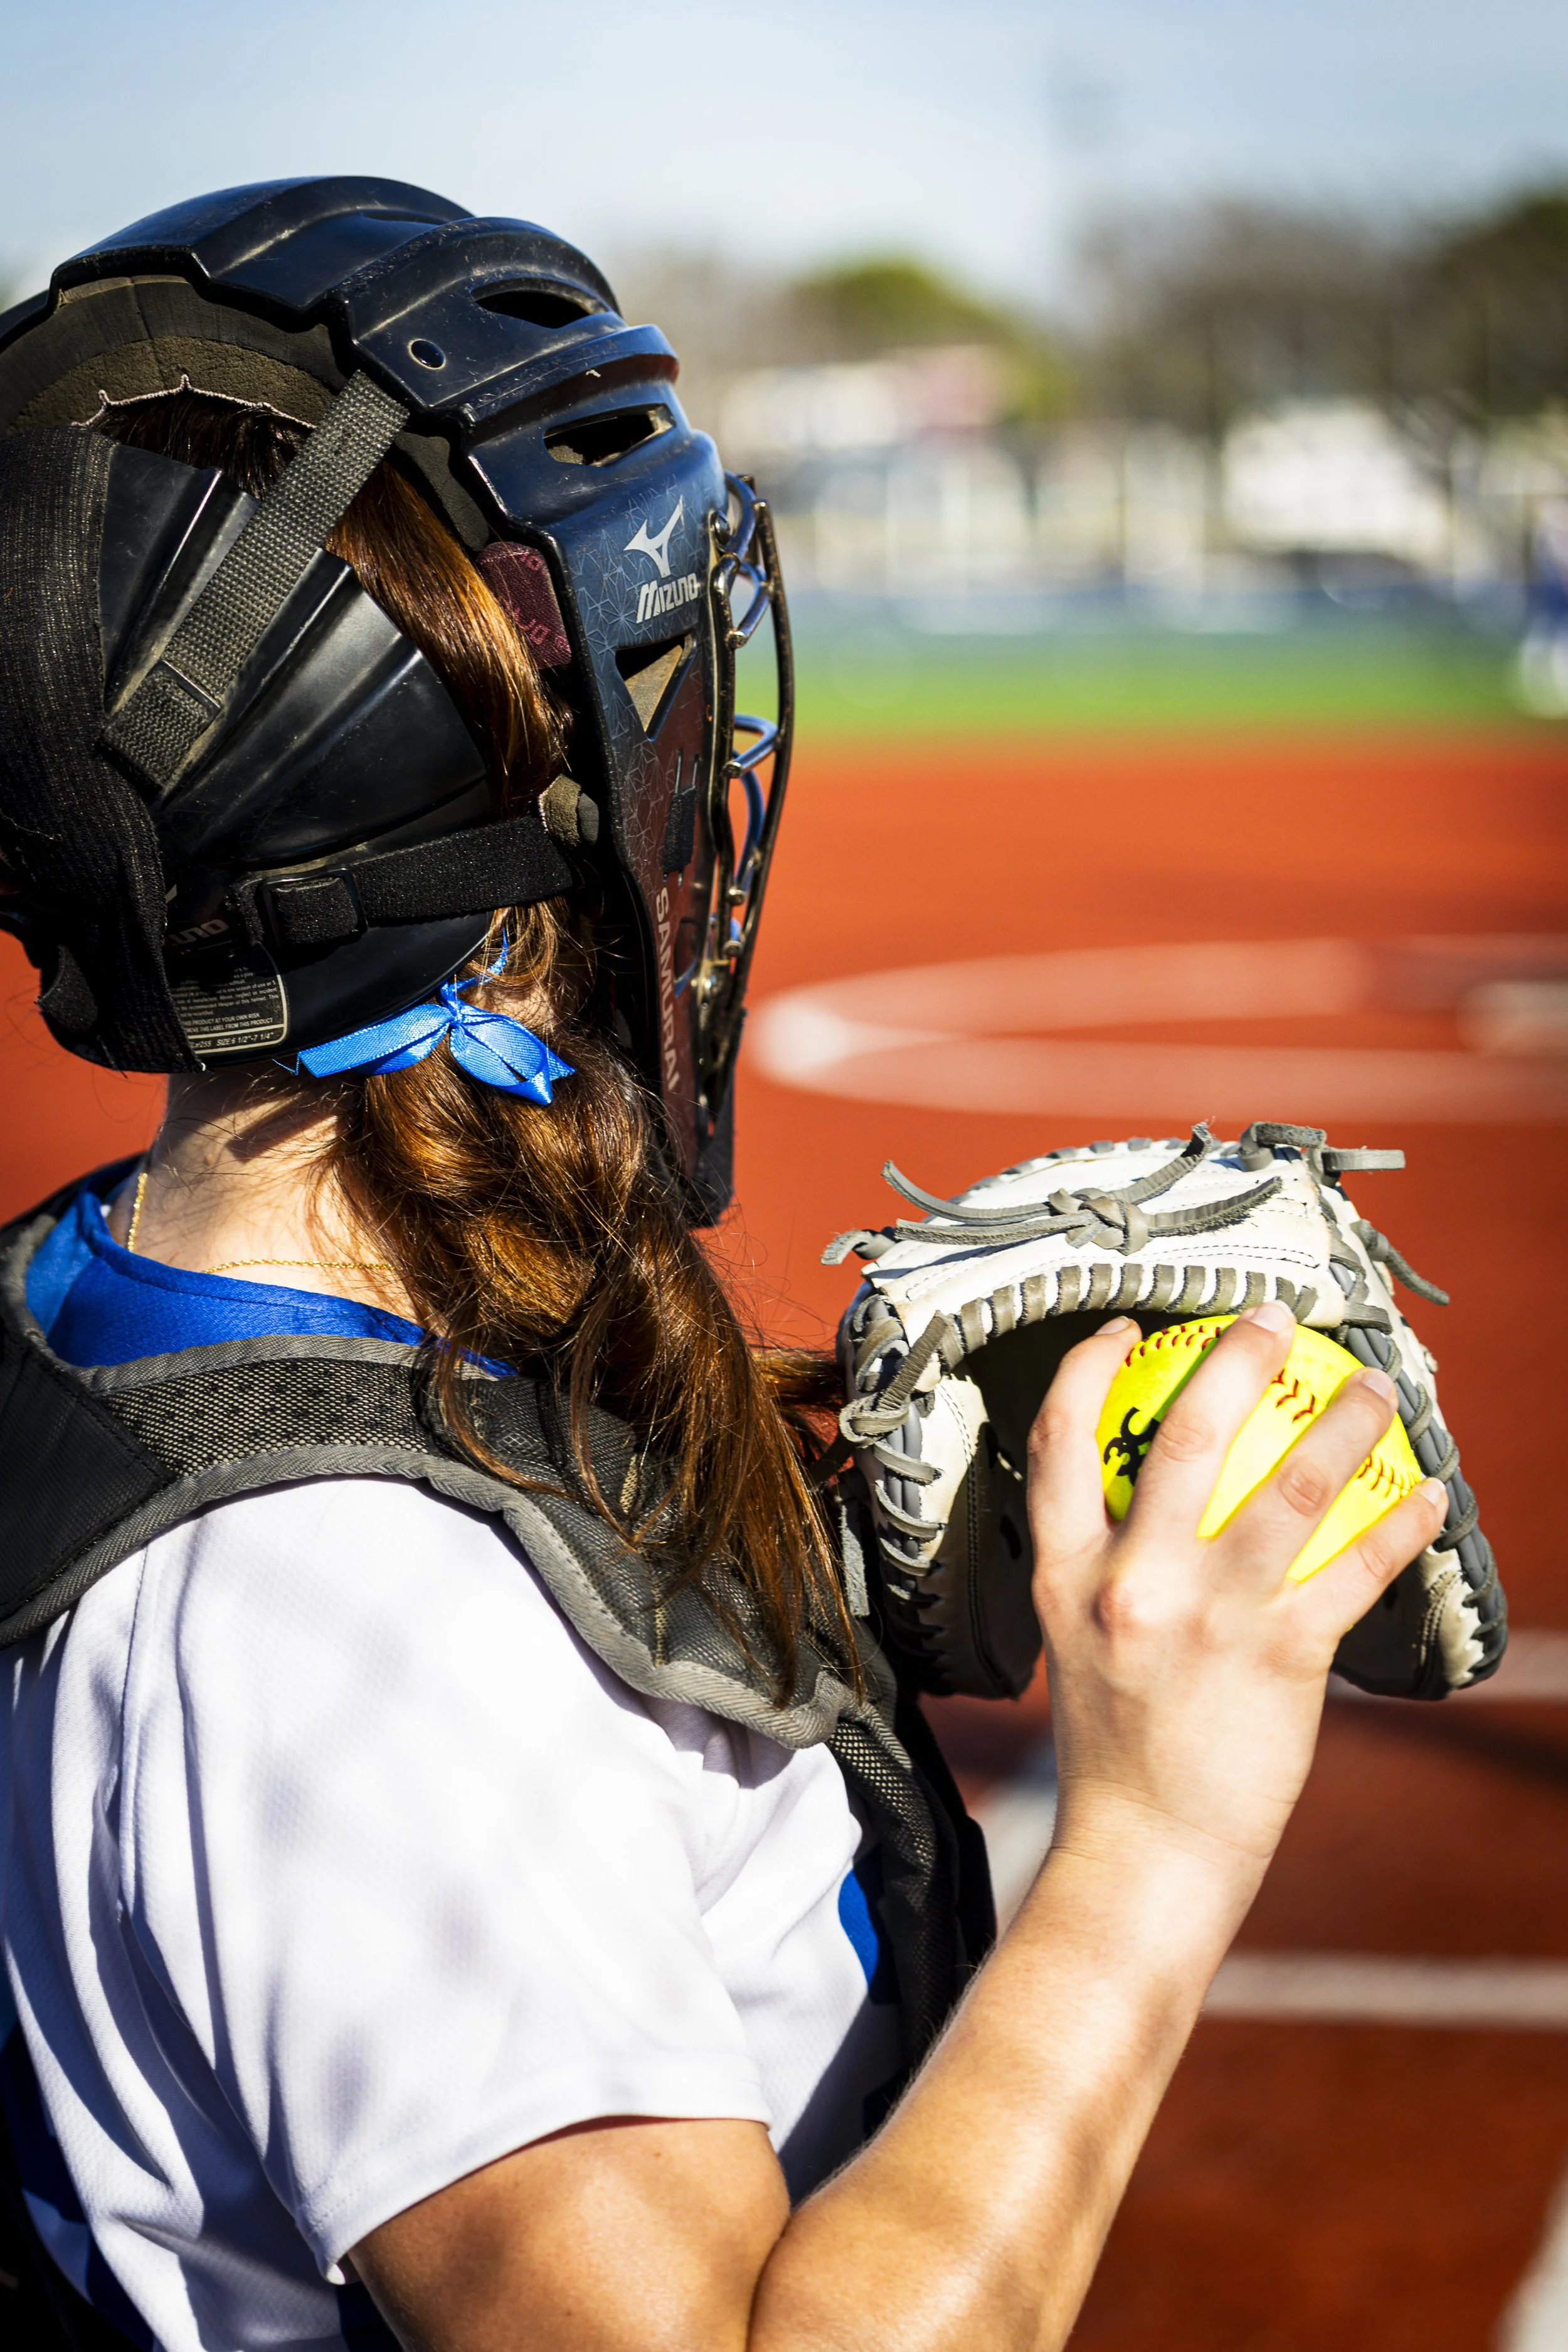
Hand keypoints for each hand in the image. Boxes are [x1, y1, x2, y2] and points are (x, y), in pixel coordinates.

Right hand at [1026, 1304, 1447, 1893]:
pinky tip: (1427, 1496)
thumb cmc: (1117, 1743)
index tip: (1127, 1329)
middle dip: (1237, 1359)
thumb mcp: (1076, 1638)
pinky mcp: (1280, 1658)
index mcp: (1066, 1575)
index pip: (1058, 1440)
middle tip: (1274, 1319)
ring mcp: (1207, 1619)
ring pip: (1294, 1485)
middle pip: (1184, 1435)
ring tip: (1375, 1387)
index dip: (1087, 1367)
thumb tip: (1143, 1492)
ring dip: (1347, 1421)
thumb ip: (1101, 1565)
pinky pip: (1357, 1569)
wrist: (1146, 1851)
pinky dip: (1401, 1522)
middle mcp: (1131, 1584)